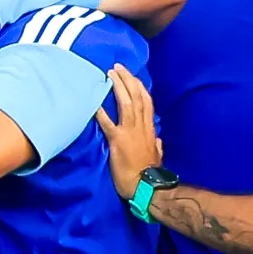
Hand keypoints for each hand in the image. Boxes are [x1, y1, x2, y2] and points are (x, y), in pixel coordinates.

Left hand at [99, 63, 162, 198]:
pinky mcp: (117, 140)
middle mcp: (141, 126)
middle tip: (118, 67)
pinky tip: (94, 101)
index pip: (147, 102)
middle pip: (137, 97)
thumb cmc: (150, 173)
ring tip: (110, 74)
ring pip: (126, 103)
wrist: (146, 186)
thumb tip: (158, 139)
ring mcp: (130, 132)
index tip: (132, 76)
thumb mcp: (157, 155)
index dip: (139, 87)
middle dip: (128, 80)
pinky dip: (101, 111)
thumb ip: (157, 145)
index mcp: (149, 129)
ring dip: (118, 87)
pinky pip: (108, 123)